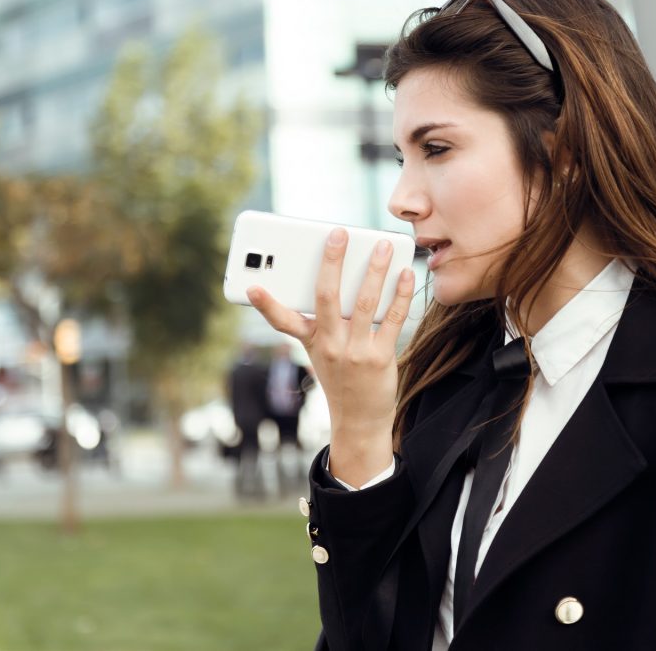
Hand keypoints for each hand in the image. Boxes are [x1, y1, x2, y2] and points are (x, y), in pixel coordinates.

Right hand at [247, 228, 414, 485]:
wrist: (359, 421)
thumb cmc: (340, 378)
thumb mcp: (322, 353)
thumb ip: (325, 320)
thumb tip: (343, 277)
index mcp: (311, 341)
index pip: (282, 321)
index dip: (265, 304)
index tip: (250, 286)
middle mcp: (329, 345)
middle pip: (326, 296)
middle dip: (332, 262)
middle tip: (339, 234)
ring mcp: (355, 352)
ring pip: (364, 302)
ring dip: (375, 270)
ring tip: (383, 246)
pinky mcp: (380, 358)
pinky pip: (391, 319)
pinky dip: (400, 294)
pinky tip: (405, 275)